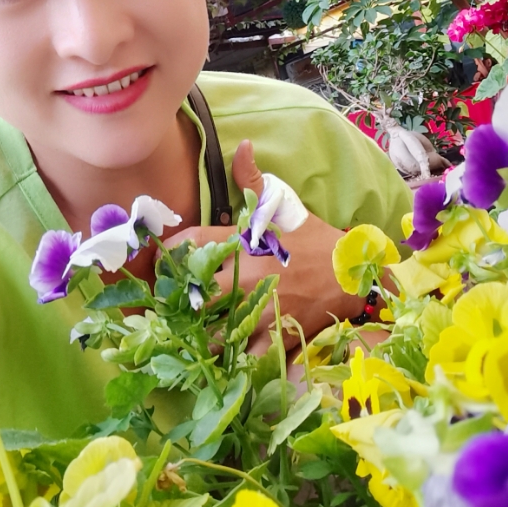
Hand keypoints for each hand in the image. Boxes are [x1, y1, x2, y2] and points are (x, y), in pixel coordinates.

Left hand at [161, 140, 364, 354]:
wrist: (353, 273)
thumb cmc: (313, 240)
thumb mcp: (283, 207)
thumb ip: (253, 179)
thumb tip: (242, 144)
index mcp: (244, 242)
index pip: (191, 239)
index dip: (166, 249)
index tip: (154, 259)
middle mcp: (247, 276)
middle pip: (193, 292)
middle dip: (175, 300)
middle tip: (162, 305)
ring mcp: (261, 308)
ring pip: (214, 331)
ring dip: (196, 335)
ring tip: (182, 335)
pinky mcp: (276, 335)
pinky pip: (246, 357)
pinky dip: (231, 362)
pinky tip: (216, 360)